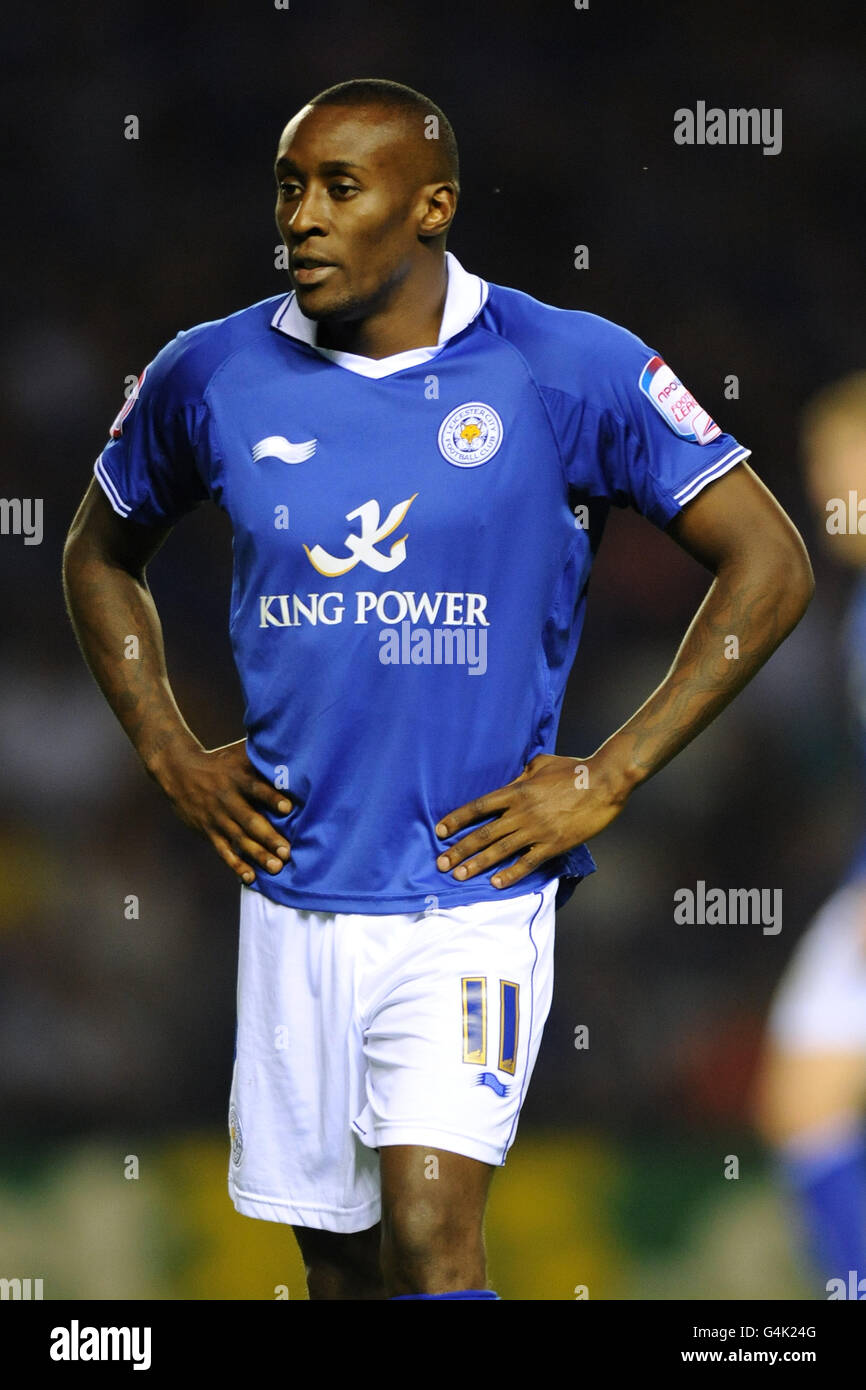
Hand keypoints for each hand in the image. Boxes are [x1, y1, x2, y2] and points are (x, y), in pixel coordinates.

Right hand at [152, 738, 291, 884]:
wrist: (178, 771)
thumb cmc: (219, 761)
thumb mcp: (238, 754)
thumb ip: (263, 755)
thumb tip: (291, 742)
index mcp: (236, 778)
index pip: (256, 788)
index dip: (271, 797)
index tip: (288, 807)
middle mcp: (226, 800)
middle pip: (249, 820)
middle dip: (269, 836)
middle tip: (287, 851)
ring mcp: (216, 818)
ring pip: (239, 839)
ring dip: (258, 854)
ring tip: (276, 867)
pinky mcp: (209, 831)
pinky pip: (224, 851)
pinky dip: (236, 865)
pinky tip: (250, 877)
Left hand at [434, 751, 631, 890]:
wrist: (604, 782)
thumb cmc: (574, 769)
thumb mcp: (541, 763)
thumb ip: (522, 773)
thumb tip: (510, 779)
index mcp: (517, 790)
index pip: (479, 807)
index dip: (457, 819)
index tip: (440, 831)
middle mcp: (522, 812)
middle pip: (483, 833)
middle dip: (459, 849)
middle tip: (441, 863)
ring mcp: (537, 830)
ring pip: (500, 850)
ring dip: (477, 864)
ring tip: (459, 876)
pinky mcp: (553, 844)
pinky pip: (527, 863)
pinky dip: (510, 874)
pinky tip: (495, 883)